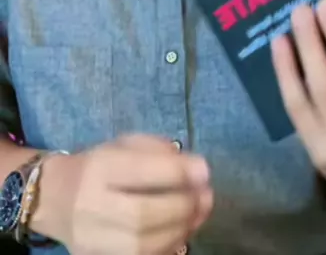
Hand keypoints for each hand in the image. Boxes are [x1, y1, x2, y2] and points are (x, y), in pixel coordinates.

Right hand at [34, 134, 212, 254]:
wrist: (54, 198)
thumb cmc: (99, 166)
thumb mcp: (124, 144)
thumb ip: (158, 151)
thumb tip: (197, 168)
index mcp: (98, 167)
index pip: (140, 171)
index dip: (177, 173)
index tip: (204, 170)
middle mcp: (90, 204)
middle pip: (141, 214)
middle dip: (183, 207)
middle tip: (207, 197)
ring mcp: (91, 238)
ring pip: (141, 244)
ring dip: (180, 230)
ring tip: (199, 215)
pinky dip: (166, 248)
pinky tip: (181, 234)